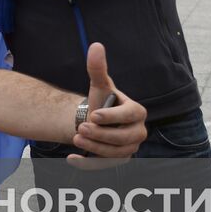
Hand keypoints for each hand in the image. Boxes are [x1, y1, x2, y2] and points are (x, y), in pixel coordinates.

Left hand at [68, 43, 146, 161]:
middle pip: (125, 137)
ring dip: (95, 147)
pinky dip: (88, 163)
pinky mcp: (119, 160)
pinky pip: (106, 166)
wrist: (92, 121)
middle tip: (81, 128)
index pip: (131, 115)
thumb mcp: (98, 85)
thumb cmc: (99, 101)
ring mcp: (130, 147)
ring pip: (116, 153)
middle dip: (102, 134)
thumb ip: (98, 68)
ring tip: (76, 137)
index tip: (94, 115)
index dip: (114, 116)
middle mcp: (138, 131)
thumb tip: (96, 46)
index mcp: (137, 111)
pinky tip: (72, 158)